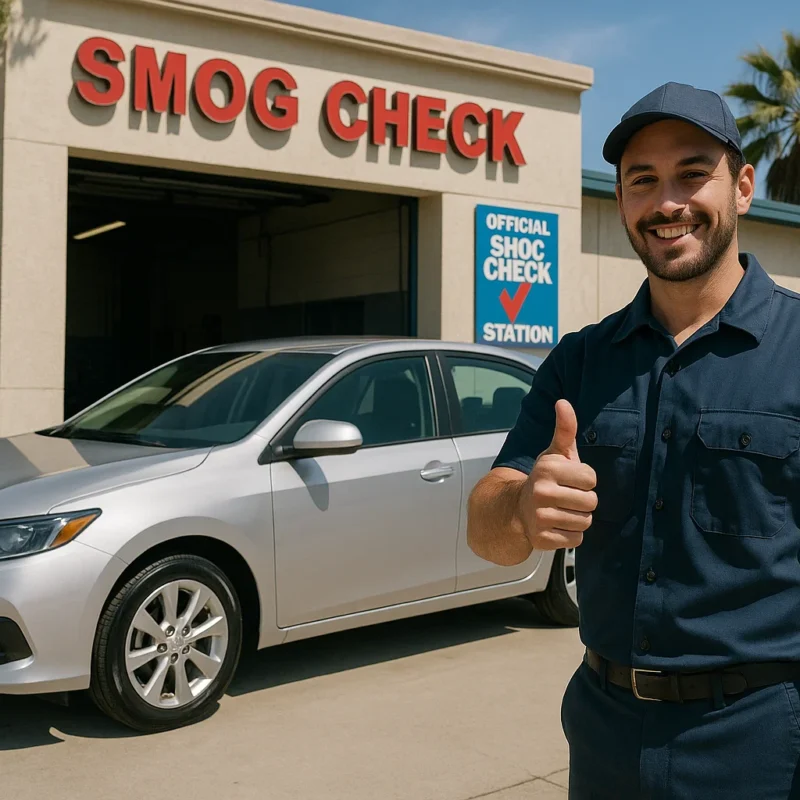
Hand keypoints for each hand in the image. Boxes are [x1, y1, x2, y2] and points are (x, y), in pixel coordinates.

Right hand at [518, 399, 597, 550]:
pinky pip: (576, 539)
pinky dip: (570, 534)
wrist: (516, 509)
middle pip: (591, 502)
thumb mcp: (555, 453)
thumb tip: (563, 401)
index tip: (570, 480)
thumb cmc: (545, 479)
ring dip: (578, 518)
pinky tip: (557, 525)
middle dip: (584, 501)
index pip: (592, 479)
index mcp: (547, 468)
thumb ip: (564, 429)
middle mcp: (541, 491)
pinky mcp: (541, 539)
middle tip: (567, 498)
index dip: (585, 480)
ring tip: (563, 511)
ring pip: (585, 522)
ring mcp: (539, 517)